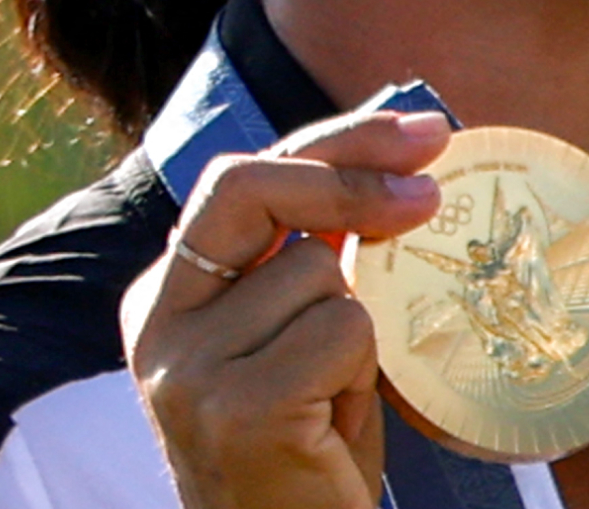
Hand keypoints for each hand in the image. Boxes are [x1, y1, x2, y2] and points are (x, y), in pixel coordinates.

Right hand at [123, 108, 449, 508]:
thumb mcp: (295, 342)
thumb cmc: (305, 455)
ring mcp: (188, 369)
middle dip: (351, 172)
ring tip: (334, 397)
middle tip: (430, 190)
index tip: (419, 134)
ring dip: (358, 330)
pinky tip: (335, 423)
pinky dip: (362, 371)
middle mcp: (158, 326)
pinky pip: (343, 330)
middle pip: (251, 185)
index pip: (240, 180)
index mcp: (165, 300)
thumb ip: (309, 261)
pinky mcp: (237, 409)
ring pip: (320, 272)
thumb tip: (399, 163)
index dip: (333, 143)